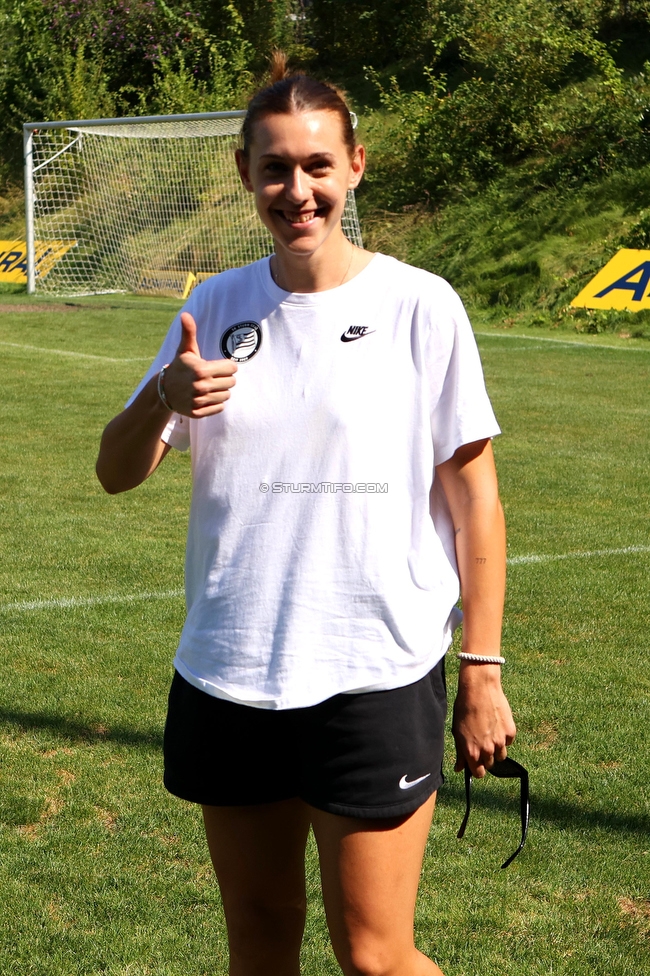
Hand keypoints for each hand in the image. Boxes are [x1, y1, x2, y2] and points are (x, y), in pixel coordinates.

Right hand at [162, 312, 236, 416]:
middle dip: (224, 379)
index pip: (232, 369)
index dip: (226, 366)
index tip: (218, 367)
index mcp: (202, 370)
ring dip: (220, 391)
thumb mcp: (185, 350)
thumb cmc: (179, 367)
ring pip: (226, 396)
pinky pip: (220, 408)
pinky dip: (215, 403)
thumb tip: (185, 314)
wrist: (164, 391)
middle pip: (231, 383)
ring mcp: (199, 401)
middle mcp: (201, 386)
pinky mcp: (198, 413)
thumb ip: (189, 332)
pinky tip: (206, 397)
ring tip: (209, 387)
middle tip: (213, 377)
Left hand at [452, 664, 515, 778]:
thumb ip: (460, 753)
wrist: (479, 689)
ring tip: (489, 732)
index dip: (477, 768)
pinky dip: (504, 736)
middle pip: (490, 764)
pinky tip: (496, 724)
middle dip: (486, 757)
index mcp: (472, 753)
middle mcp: (487, 751)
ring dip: (496, 748)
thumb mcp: (457, 732)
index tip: (476, 762)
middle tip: (481, 742)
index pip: (479, 774)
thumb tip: (459, 768)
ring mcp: (501, 742)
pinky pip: (508, 741)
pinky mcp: (510, 732)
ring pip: (501, 755)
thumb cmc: (464, 709)